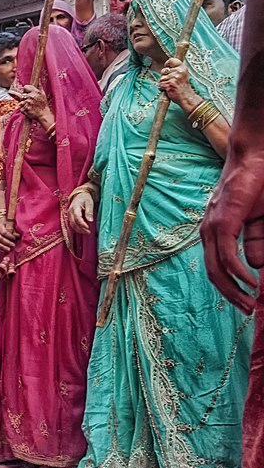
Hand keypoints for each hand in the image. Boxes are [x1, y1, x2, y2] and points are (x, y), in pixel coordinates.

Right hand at [0, 217, 18, 252]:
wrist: (1, 224)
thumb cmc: (8, 225)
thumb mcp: (11, 225)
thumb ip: (15, 230)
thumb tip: (18, 236)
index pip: (4, 232)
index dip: (9, 236)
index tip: (14, 238)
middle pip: (0, 238)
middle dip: (7, 242)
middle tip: (13, 245)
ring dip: (3, 247)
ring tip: (9, 249)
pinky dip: (0, 249)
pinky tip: (4, 251)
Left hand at [9, 83, 50, 123]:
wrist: (44, 114)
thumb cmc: (44, 104)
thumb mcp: (43, 94)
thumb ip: (40, 87)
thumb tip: (39, 80)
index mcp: (35, 92)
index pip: (25, 87)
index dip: (26, 90)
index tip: (27, 93)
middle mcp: (30, 97)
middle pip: (22, 95)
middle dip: (25, 98)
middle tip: (30, 102)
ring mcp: (27, 103)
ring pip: (21, 102)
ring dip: (24, 104)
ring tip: (30, 106)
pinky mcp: (24, 109)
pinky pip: (21, 108)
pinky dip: (24, 109)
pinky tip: (29, 110)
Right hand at [68, 190, 94, 234]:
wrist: (79, 195)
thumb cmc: (85, 199)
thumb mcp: (89, 203)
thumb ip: (89, 212)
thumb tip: (90, 221)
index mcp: (75, 207)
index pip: (77, 217)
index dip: (82, 224)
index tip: (88, 228)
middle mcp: (70, 212)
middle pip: (74, 223)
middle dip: (81, 229)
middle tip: (89, 232)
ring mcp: (69, 215)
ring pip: (72, 225)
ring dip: (79, 230)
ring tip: (87, 232)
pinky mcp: (70, 217)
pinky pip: (72, 224)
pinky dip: (77, 228)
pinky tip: (83, 230)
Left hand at [157, 58, 195, 104]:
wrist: (186, 97)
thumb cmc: (182, 86)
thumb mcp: (182, 75)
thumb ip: (175, 69)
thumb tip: (166, 67)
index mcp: (183, 68)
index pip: (171, 60)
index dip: (167, 64)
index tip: (167, 68)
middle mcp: (179, 72)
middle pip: (163, 71)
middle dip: (165, 77)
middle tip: (172, 82)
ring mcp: (174, 78)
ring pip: (161, 79)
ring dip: (163, 84)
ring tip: (171, 86)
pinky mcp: (169, 84)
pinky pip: (160, 85)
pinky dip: (162, 88)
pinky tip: (168, 90)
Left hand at [201, 151, 263, 312]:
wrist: (256, 157)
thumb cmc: (260, 185)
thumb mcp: (261, 221)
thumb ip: (259, 242)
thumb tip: (256, 265)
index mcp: (216, 232)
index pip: (218, 267)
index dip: (231, 287)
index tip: (247, 302)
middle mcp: (209, 231)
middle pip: (215, 273)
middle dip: (232, 295)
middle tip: (248, 310)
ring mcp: (213, 226)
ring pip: (217, 268)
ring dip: (234, 289)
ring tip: (250, 303)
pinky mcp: (222, 220)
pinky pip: (226, 254)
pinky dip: (237, 272)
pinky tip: (251, 282)